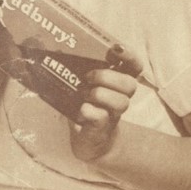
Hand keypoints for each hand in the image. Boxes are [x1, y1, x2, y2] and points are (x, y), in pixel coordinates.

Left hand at [69, 45, 141, 161]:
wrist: (89, 141)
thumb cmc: (87, 105)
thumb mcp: (86, 85)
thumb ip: (80, 70)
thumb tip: (56, 49)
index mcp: (117, 83)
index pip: (134, 67)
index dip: (130, 56)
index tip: (115, 48)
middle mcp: (120, 98)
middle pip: (130, 85)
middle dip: (109, 77)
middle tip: (88, 76)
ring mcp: (113, 114)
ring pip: (121, 103)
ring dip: (100, 94)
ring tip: (85, 94)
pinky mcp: (101, 129)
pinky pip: (101, 118)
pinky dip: (90, 111)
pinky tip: (81, 109)